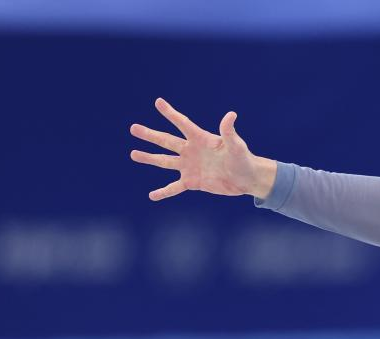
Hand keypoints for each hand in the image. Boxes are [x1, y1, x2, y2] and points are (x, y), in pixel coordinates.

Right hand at [129, 98, 274, 200]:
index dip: (170, 113)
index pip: (182, 123)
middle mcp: (191, 151)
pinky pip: (174, 188)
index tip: (158, 102)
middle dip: (150, 135)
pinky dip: (164, 192)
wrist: (246, 179)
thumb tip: (231, 115)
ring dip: (149, 158)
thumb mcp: (236, 145)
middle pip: (166, 141)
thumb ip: (229, 132)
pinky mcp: (192, 182)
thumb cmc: (243, 159)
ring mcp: (190, 166)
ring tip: (133, 154)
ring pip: (165, 162)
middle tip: (133, 128)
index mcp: (201, 139)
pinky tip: (152, 195)